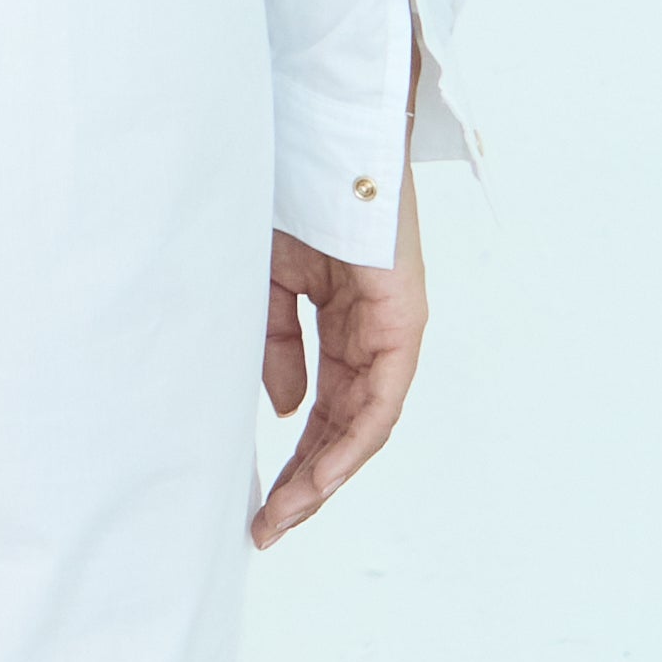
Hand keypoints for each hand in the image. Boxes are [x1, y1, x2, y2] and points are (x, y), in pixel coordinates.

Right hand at [253, 162, 425, 548]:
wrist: (319, 135)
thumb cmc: (291, 192)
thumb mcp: (267, 279)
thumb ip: (276, 345)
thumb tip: (286, 412)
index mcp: (338, 320)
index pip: (319, 407)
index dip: (291, 458)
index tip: (258, 504)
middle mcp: (369, 333)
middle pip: (341, 426)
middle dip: (305, 482)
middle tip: (269, 526)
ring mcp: (390, 329)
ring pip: (364, 425)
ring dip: (326, 474)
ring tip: (287, 513)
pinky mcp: (403, 321)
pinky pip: (381, 399)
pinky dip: (352, 440)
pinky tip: (322, 472)